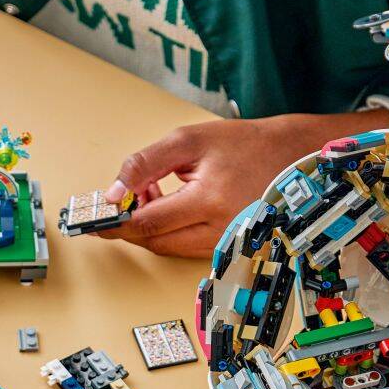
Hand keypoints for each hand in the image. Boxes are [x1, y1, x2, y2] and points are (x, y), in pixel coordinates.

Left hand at [96, 110, 388, 257]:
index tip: (93, 218)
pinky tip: (169, 203)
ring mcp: (225, 244)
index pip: (147, 223)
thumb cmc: (244, 145)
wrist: (295, 158)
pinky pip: (183, 247)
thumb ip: (145, 163)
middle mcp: (219, 230)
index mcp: (210, 200)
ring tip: (152, 191)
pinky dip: (166, 230)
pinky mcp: (227, 248)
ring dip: (147, 225)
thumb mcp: (190, 140)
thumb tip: (112, 192)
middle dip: (129, 222)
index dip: (115, 222)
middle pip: (153, 242)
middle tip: (121, 199)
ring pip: (166, 248)